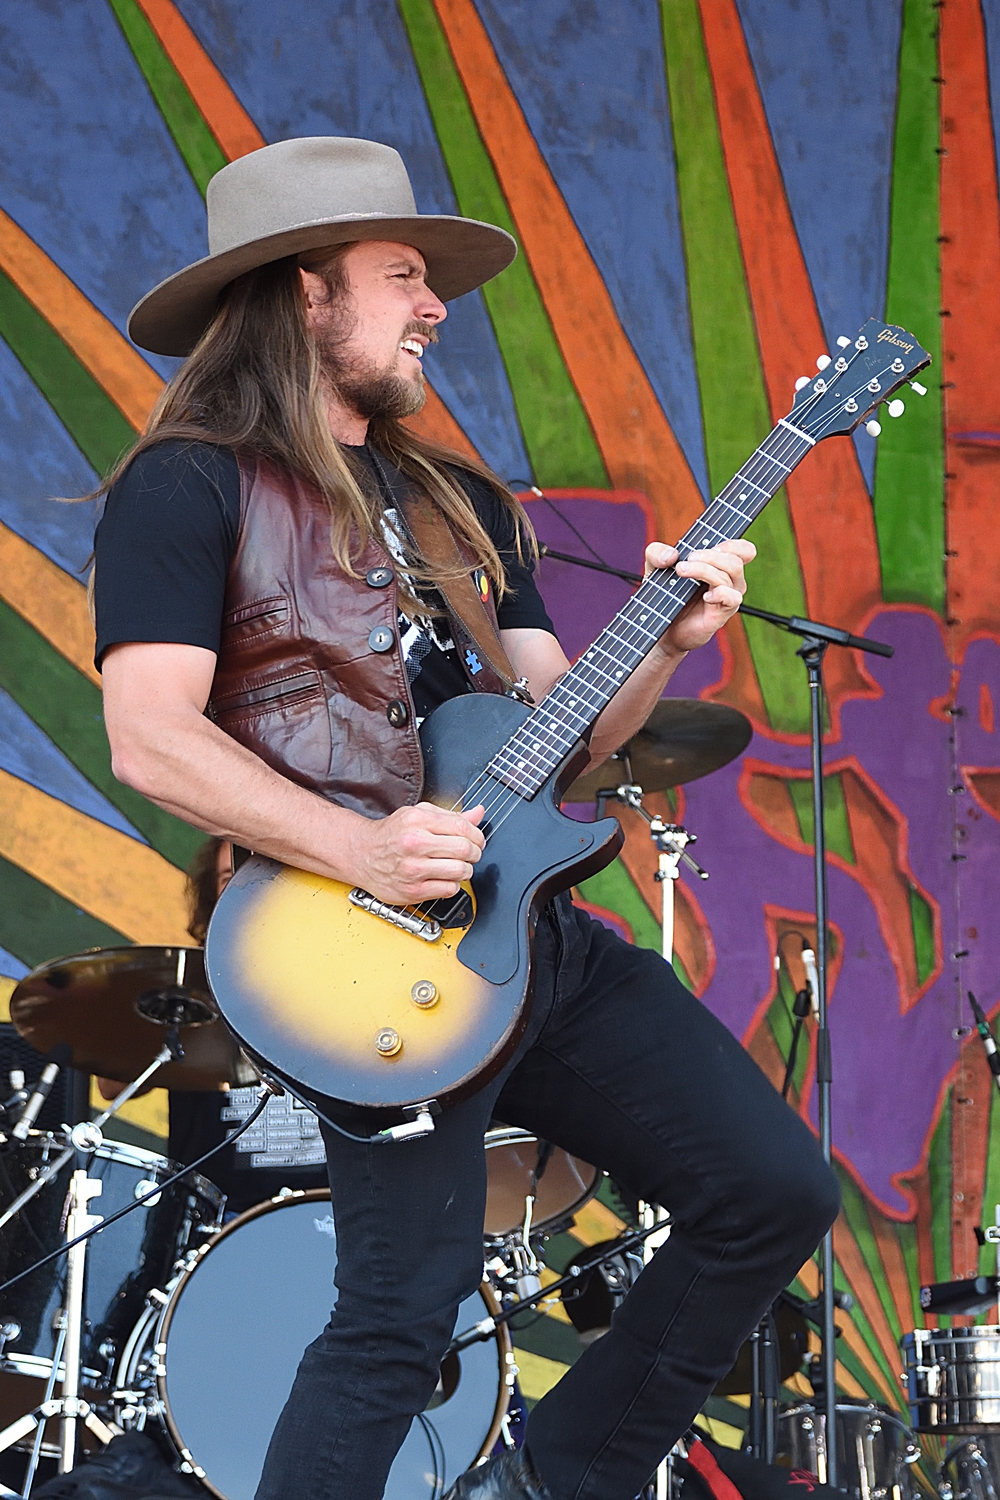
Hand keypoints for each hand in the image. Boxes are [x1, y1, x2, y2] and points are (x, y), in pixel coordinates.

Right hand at [347, 801, 485, 904]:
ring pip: (460, 871)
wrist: (362, 855)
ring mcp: (413, 868)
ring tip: (458, 866)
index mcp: (418, 820)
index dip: (477, 835)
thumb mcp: (418, 815)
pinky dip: (453, 885)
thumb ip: (450, 815)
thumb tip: (478, 813)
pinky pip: (449, 889)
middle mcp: (415, 843)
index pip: (462, 826)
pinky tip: (444, 878)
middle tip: (471, 854)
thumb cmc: (391, 835)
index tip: (477, 840)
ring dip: (466, 870)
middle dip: (475, 852)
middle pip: (464, 849)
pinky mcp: (413, 890)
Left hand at [643, 538, 755, 654]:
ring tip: (682, 571)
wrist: (660, 627)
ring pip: (729, 576)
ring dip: (704, 570)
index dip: (733, 544)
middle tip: (684, 562)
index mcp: (720, 565)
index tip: (710, 546)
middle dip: (709, 556)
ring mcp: (727, 597)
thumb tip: (671, 554)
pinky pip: (732, 598)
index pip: (744, 550)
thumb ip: (657, 553)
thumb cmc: (665, 594)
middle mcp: (728, 580)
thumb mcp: (655, 568)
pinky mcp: (722, 613)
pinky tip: (705, 597)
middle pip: (735, 560)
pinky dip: (720, 593)